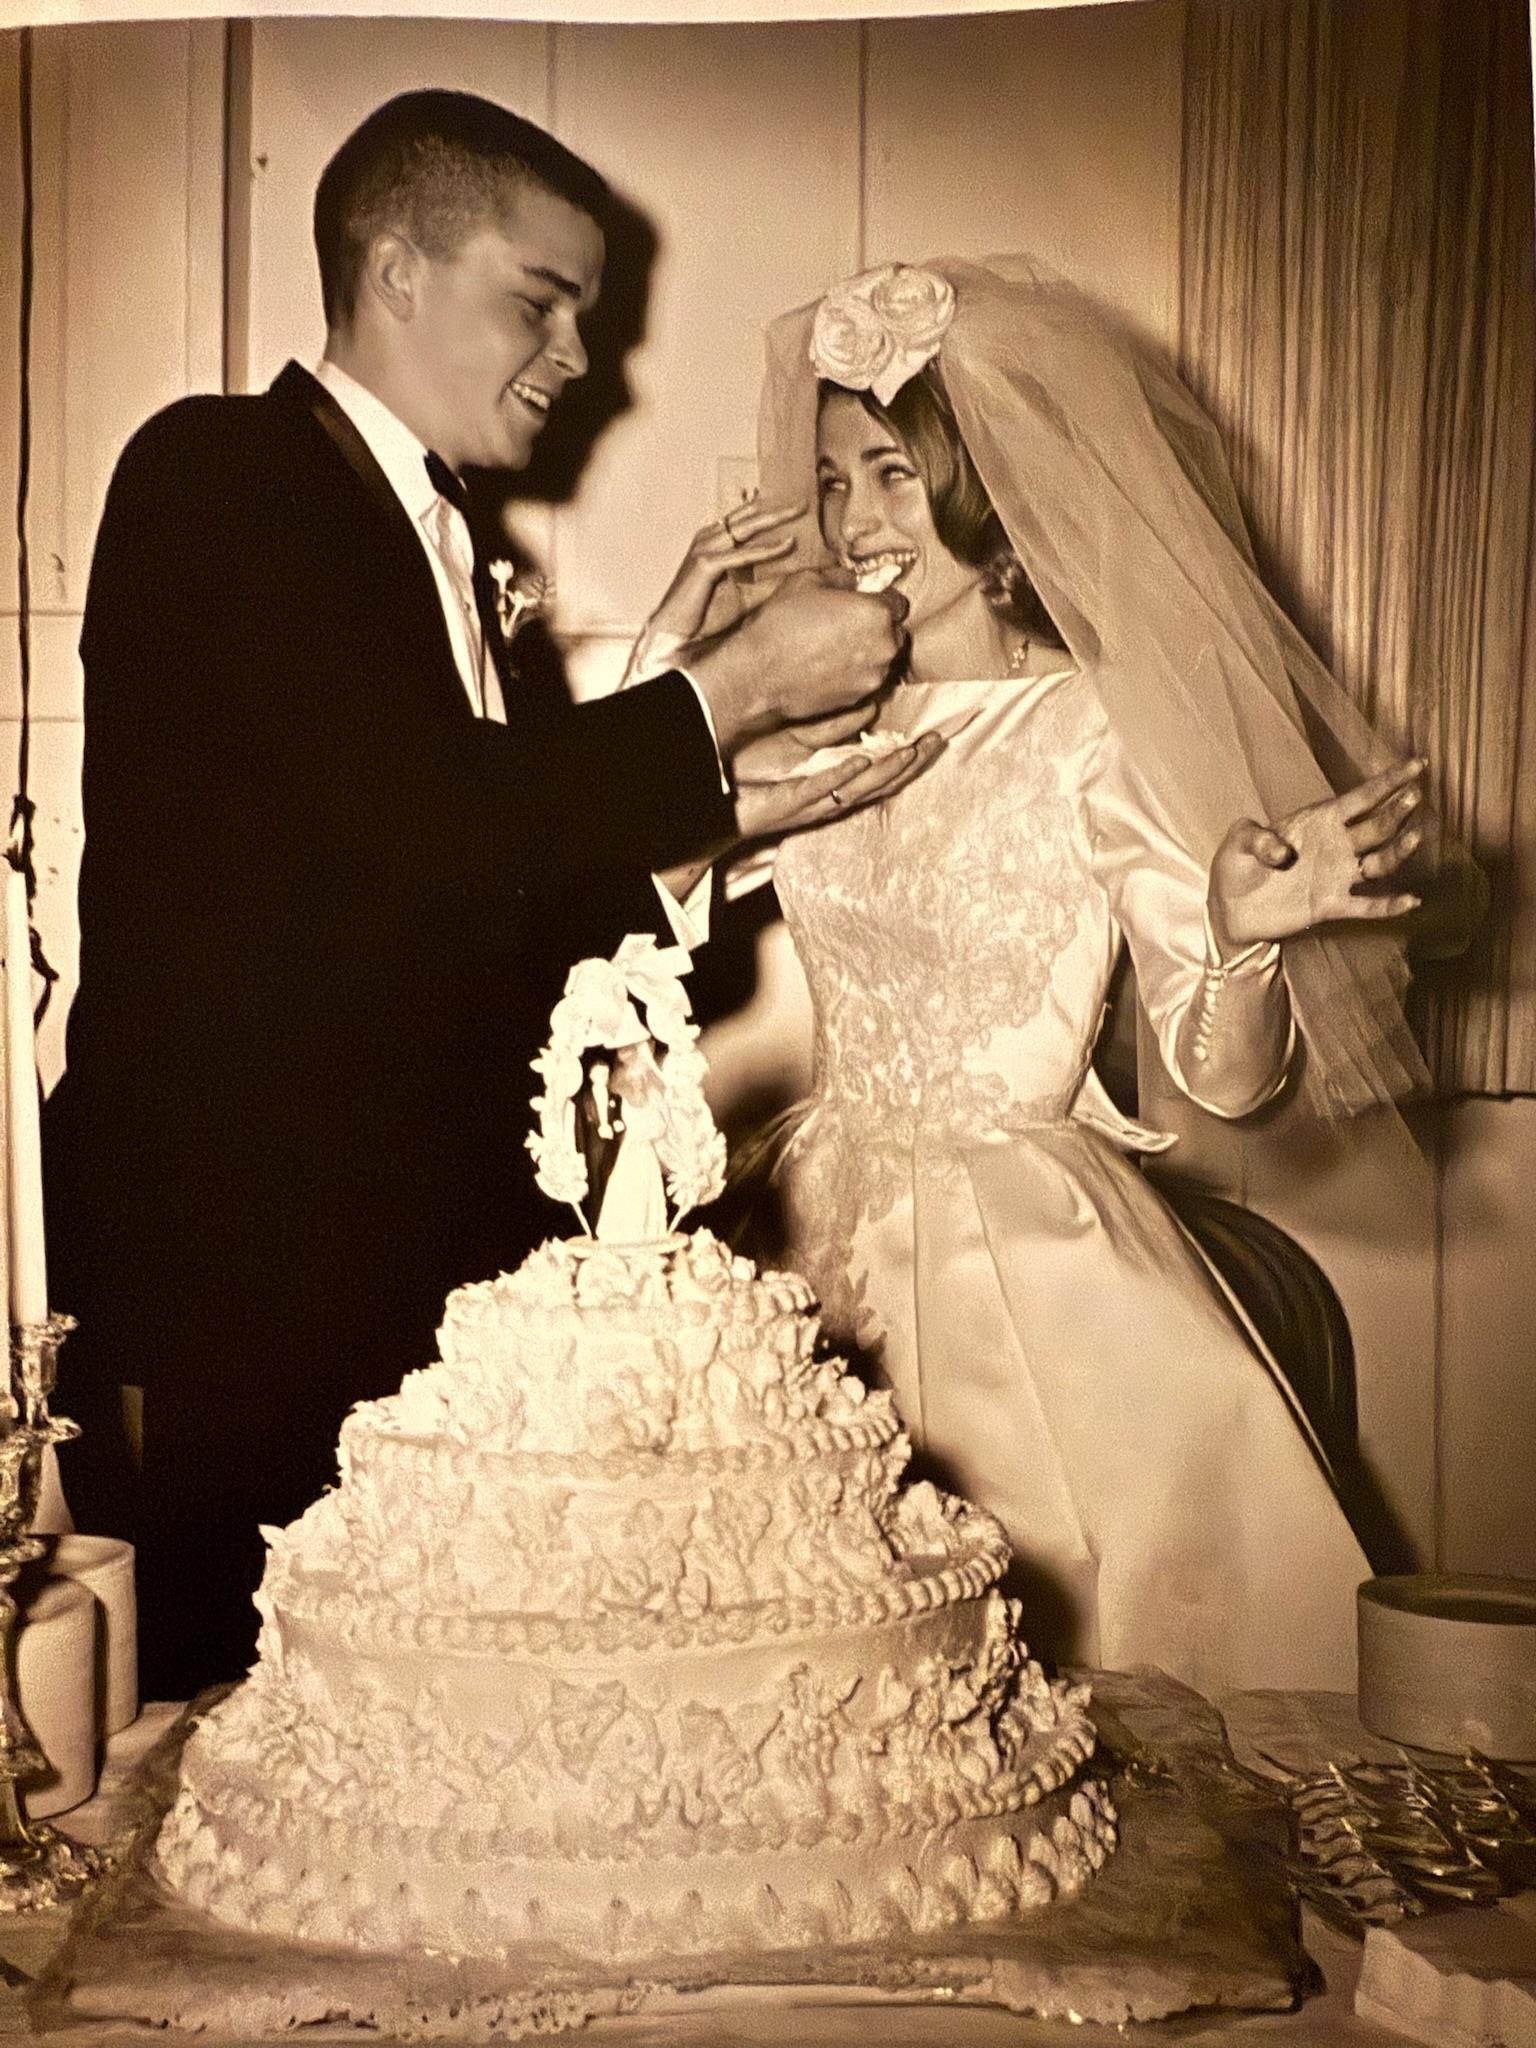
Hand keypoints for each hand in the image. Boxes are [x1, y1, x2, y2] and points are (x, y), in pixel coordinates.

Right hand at [643, 498, 802, 646]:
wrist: (675, 632)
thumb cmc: (705, 614)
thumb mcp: (742, 593)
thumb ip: (763, 580)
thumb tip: (792, 577)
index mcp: (713, 541)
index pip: (743, 519)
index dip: (767, 509)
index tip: (791, 502)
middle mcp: (708, 538)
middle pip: (748, 517)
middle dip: (777, 509)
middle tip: (804, 502)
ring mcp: (705, 548)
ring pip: (746, 529)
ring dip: (774, 519)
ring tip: (800, 512)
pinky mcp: (706, 564)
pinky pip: (742, 554)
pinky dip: (766, 550)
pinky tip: (787, 544)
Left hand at [651, 731, 943, 906]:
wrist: (709, 809)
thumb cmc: (751, 782)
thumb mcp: (794, 748)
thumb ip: (828, 733)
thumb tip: (863, 713)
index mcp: (831, 788)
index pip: (879, 774)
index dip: (909, 759)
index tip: (935, 739)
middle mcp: (827, 801)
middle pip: (879, 785)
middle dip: (910, 765)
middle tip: (938, 744)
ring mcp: (808, 805)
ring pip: (856, 790)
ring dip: (885, 771)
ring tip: (910, 752)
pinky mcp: (784, 804)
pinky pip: (817, 791)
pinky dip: (839, 777)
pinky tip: (858, 762)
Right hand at [689, 568, 909, 755]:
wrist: (759, 673)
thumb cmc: (781, 623)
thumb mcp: (807, 581)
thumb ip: (841, 577)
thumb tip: (854, 580)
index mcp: (877, 613)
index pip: (898, 603)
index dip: (881, 600)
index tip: (865, 602)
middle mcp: (885, 647)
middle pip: (895, 634)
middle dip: (879, 629)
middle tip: (850, 626)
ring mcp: (873, 677)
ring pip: (882, 660)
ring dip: (868, 654)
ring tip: (836, 649)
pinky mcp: (859, 699)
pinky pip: (866, 681)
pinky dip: (855, 674)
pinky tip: (830, 668)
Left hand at [1209, 758, 1425, 949]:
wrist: (1229, 908)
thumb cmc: (1236, 865)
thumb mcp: (1238, 840)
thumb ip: (1257, 837)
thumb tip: (1285, 854)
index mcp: (1319, 820)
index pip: (1363, 797)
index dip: (1390, 781)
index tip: (1417, 765)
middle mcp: (1336, 845)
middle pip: (1378, 826)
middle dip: (1398, 810)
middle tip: (1415, 796)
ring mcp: (1337, 876)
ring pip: (1381, 862)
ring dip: (1400, 850)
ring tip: (1416, 836)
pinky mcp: (1331, 905)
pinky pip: (1367, 906)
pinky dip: (1390, 905)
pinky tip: (1411, 901)